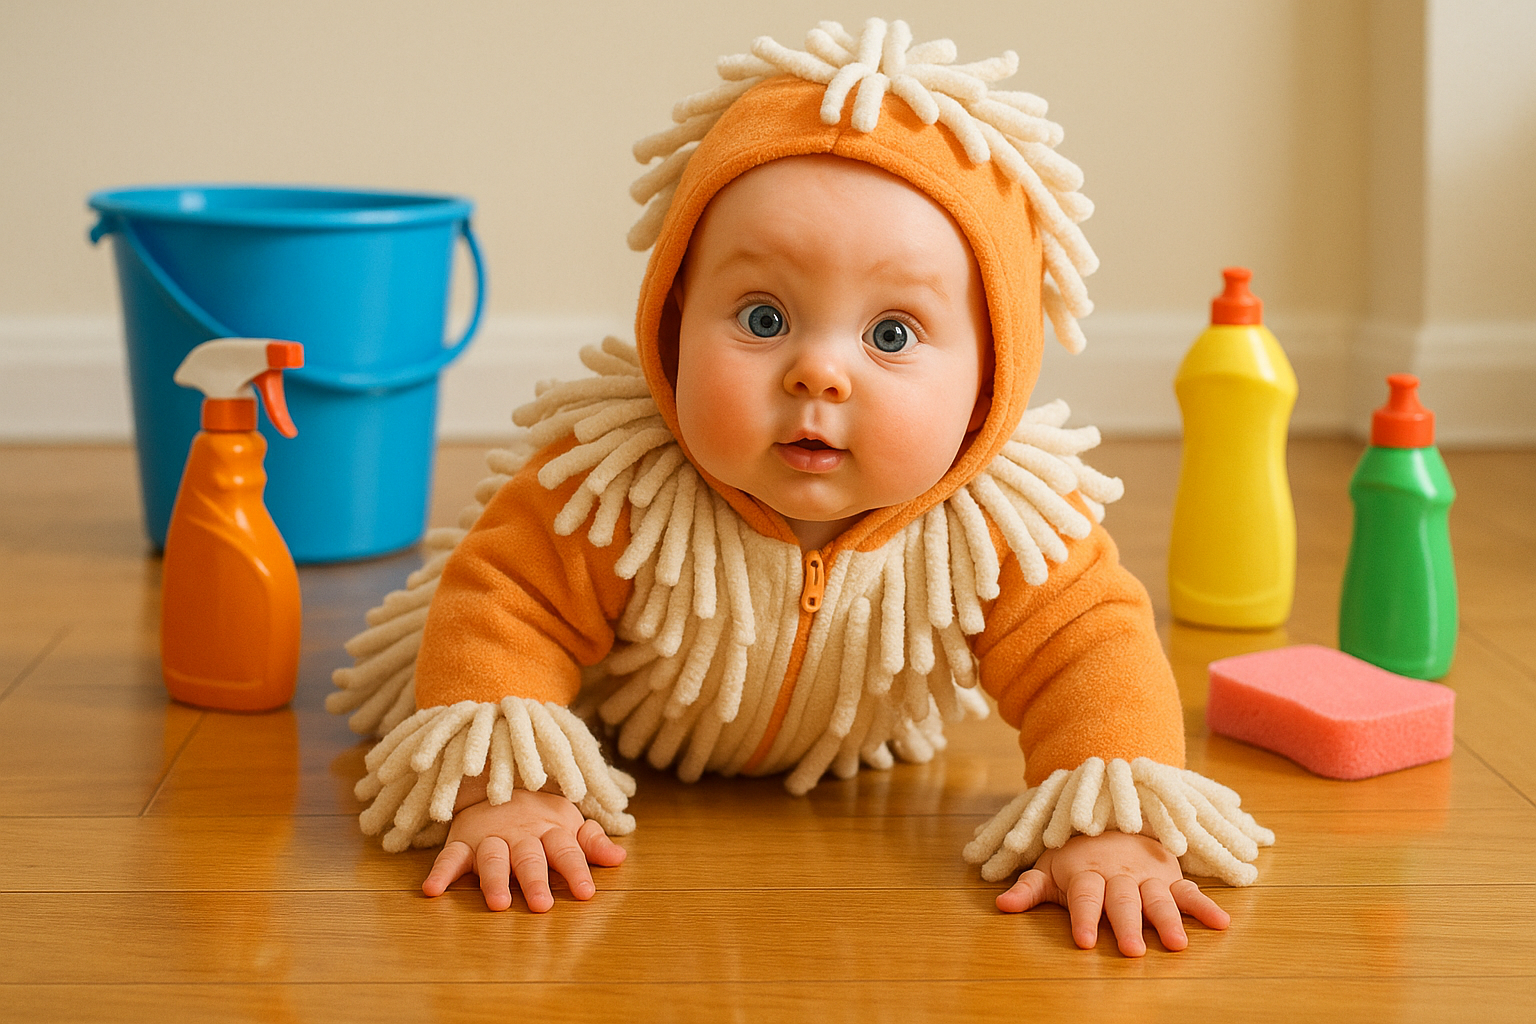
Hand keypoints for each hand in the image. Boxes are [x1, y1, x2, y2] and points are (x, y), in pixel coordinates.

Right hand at [421, 779, 626, 911]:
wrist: (498, 778)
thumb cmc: (539, 812)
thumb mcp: (567, 822)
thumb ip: (591, 843)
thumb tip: (620, 858)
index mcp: (550, 830)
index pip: (566, 852)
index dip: (576, 871)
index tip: (587, 893)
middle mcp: (520, 834)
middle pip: (529, 858)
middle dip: (535, 881)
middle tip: (541, 906)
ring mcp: (490, 837)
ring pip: (493, 858)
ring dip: (495, 880)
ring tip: (498, 903)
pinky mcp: (463, 841)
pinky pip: (449, 856)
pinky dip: (440, 872)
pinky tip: (432, 890)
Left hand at [995, 831, 1229, 955]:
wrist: (1109, 811)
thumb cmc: (1075, 851)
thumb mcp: (1049, 866)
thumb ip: (1028, 888)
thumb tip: (1001, 906)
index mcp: (1087, 873)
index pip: (1084, 897)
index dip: (1082, 917)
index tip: (1082, 941)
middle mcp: (1118, 874)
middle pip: (1123, 901)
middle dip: (1126, 925)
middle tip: (1132, 951)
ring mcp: (1146, 874)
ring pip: (1158, 897)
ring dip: (1169, 920)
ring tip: (1177, 944)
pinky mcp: (1168, 874)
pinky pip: (1189, 889)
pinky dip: (1205, 905)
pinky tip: (1221, 923)